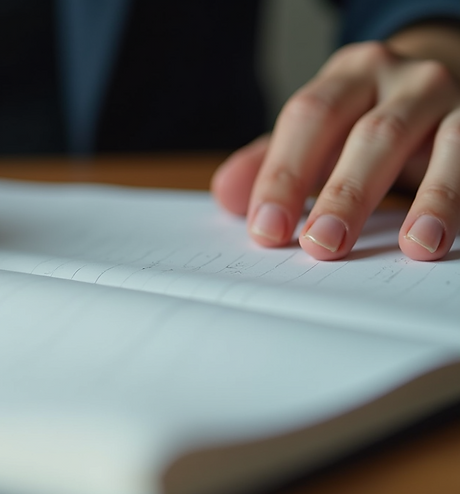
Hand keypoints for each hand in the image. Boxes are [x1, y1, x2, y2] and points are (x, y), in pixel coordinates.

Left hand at [211, 23, 459, 260]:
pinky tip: (449, 234)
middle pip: (372, 134)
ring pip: (447, 144)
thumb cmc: (368, 117)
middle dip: (345, 194)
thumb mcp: (317, 134)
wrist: (446, 77)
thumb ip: (271, 163)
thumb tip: (227, 196)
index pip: (308, 118)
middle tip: (320, 245)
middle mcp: (404, 79)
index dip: (285, 174)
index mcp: (348, 77)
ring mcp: (454, 100)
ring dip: (433, 197)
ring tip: (415, 245)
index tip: (267, 228)